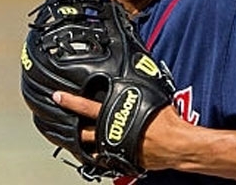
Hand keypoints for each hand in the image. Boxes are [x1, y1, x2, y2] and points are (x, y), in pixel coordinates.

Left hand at [51, 90, 193, 171]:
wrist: (177, 144)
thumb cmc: (168, 121)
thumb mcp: (152, 96)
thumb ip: (138, 89)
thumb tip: (138, 75)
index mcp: (115, 113)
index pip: (85, 106)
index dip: (70, 101)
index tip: (58, 97)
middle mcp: (111, 132)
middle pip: (83, 132)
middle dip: (73, 128)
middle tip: (64, 124)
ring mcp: (115, 148)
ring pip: (93, 147)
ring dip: (86, 143)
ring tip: (80, 140)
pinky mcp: (123, 160)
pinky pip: (108, 159)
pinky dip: (102, 156)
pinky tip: (101, 153)